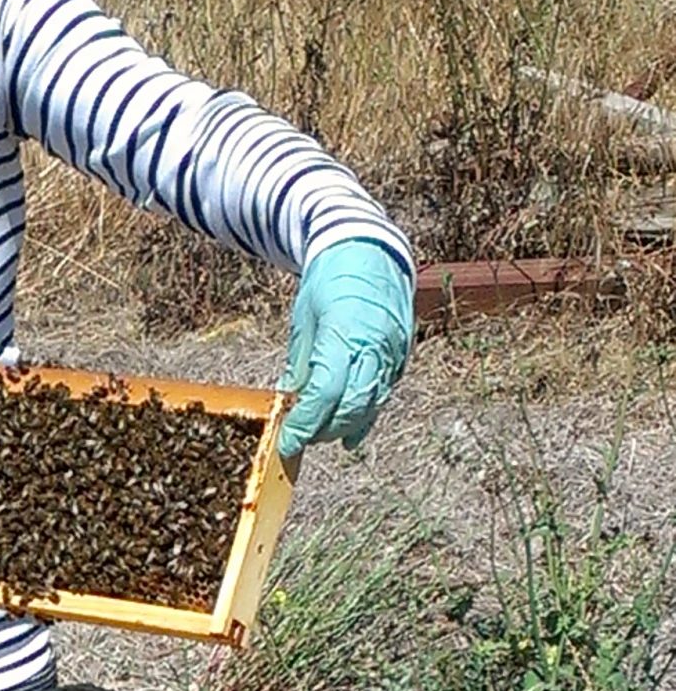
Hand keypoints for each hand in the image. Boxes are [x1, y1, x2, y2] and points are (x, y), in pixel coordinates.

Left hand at [277, 239, 413, 462]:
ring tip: (322, 434)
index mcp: (345, 334)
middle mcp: (375, 346)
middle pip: (352, 407)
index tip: (288, 442)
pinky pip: (383, 393)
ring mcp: (393, 351)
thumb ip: (301, 363)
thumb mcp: (305, 319)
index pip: (325, 394)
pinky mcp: (402, 354)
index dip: (306, 424)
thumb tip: (291, 399)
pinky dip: (366, 414)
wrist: (369, 248)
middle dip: (325, 430)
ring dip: (345, 425)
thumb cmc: (330, 279)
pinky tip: (351, 432)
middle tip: (302, 438)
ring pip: (371, 404)